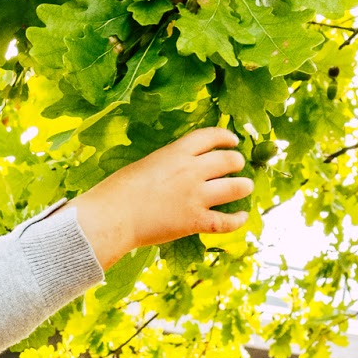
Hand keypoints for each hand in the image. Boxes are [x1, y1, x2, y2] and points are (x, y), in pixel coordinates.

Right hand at [72, 127, 253, 271]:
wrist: (112, 217)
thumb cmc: (116, 191)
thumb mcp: (143, 165)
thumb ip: (166, 165)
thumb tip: (175, 170)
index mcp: (176, 152)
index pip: (210, 136)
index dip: (225, 137)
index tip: (231, 142)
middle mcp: (191, 171)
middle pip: (228, 160)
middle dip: (236, 163)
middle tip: (237, 166)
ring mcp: (196, 196)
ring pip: (235, 187)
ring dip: (244, 186)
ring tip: (245, 187)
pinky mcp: (195, 221)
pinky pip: (226, 221)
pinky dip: (238, 219)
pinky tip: (242, 216)